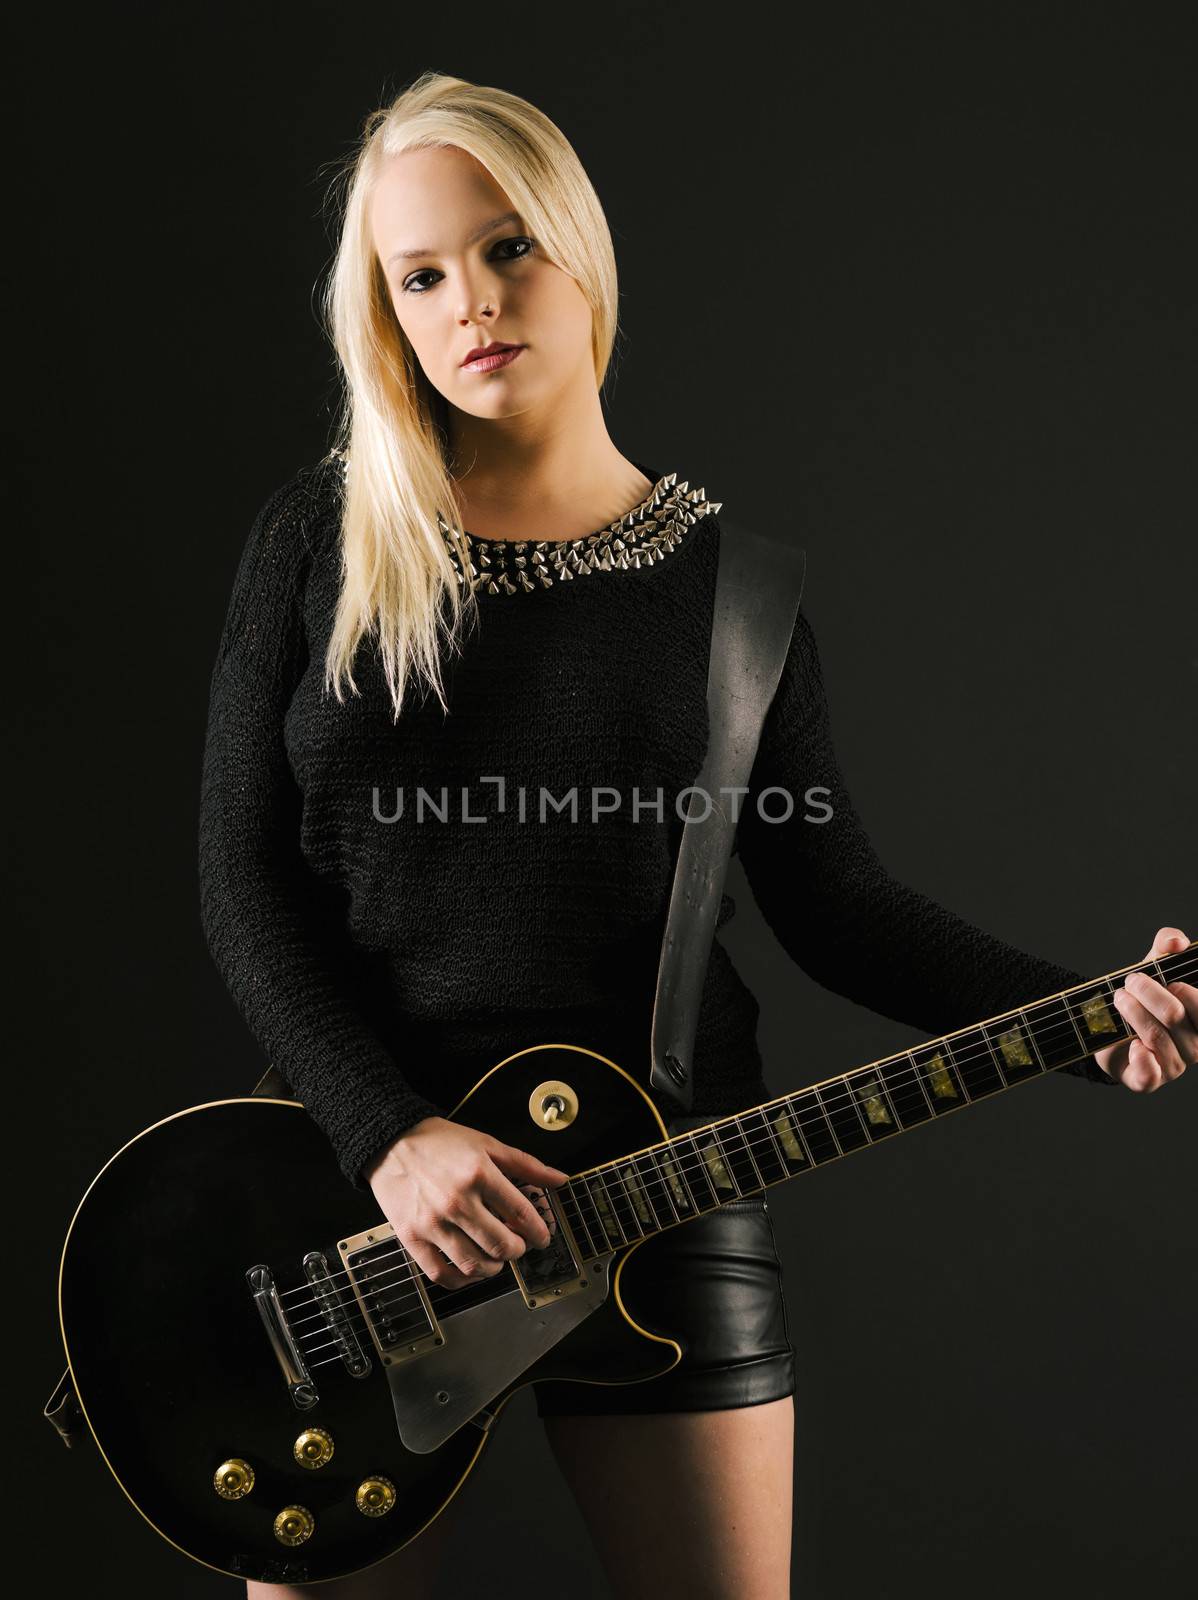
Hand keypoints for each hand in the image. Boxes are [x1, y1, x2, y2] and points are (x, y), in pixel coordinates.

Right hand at [364, 1117, 567, 1289]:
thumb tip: (560, 1179)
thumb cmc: (439, 1142)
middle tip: (518, 1246)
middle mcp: (457, 1201)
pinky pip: (441, 1274)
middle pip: (501, 1245)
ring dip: (493, 1268)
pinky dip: (461, 1280)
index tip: (541, 1237)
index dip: (539, 1232)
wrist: (391, 1141)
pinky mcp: (411, 1237)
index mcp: (479, 1174)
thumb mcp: (487, 1144)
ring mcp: (433, 1222)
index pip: (522, 1215)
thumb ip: (527, 1164)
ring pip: (474, 1265)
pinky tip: (469, 1271)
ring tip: (496, 1259)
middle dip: (518, 1251)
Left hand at [1093, 926, 1196, 1090]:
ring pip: (1155, 1037)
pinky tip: (1132, 1044)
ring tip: (1118, 998)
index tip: (1168, 979)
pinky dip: (1140, 1058)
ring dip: (1132, 1011)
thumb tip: (1176, 941)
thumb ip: (1166, 944)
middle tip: (1130, 982)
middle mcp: (1195, 1047)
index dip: (1186, 991)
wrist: (1107, 1025)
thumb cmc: (1140, 997)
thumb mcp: (1153, 966)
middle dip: (1148, 993)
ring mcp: (1173, 1067)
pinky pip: (1150, 1076)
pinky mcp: (1148, 1081)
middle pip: (1174, 1016)